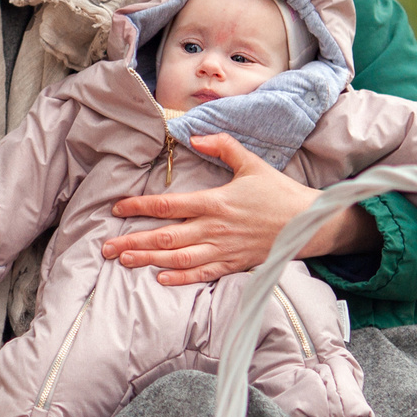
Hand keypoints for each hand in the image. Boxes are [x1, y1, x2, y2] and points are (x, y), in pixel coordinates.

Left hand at [100, 133, 379, 286]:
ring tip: (124, 261)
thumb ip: (222, 146)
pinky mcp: (233, 264)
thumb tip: (193, 138)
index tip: (117, 208)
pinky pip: (202, 274)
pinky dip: (181, 277)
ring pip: (178, 257)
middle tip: (107, 247)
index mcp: (215, 202)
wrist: (310, 224)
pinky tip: (161, 278)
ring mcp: (223, 249)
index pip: (168, 205)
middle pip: (165, 236)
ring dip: (148, 260)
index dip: (140, 206)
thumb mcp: (251, 163)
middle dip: (133, 241)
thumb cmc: (279, 192)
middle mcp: (214, 228)